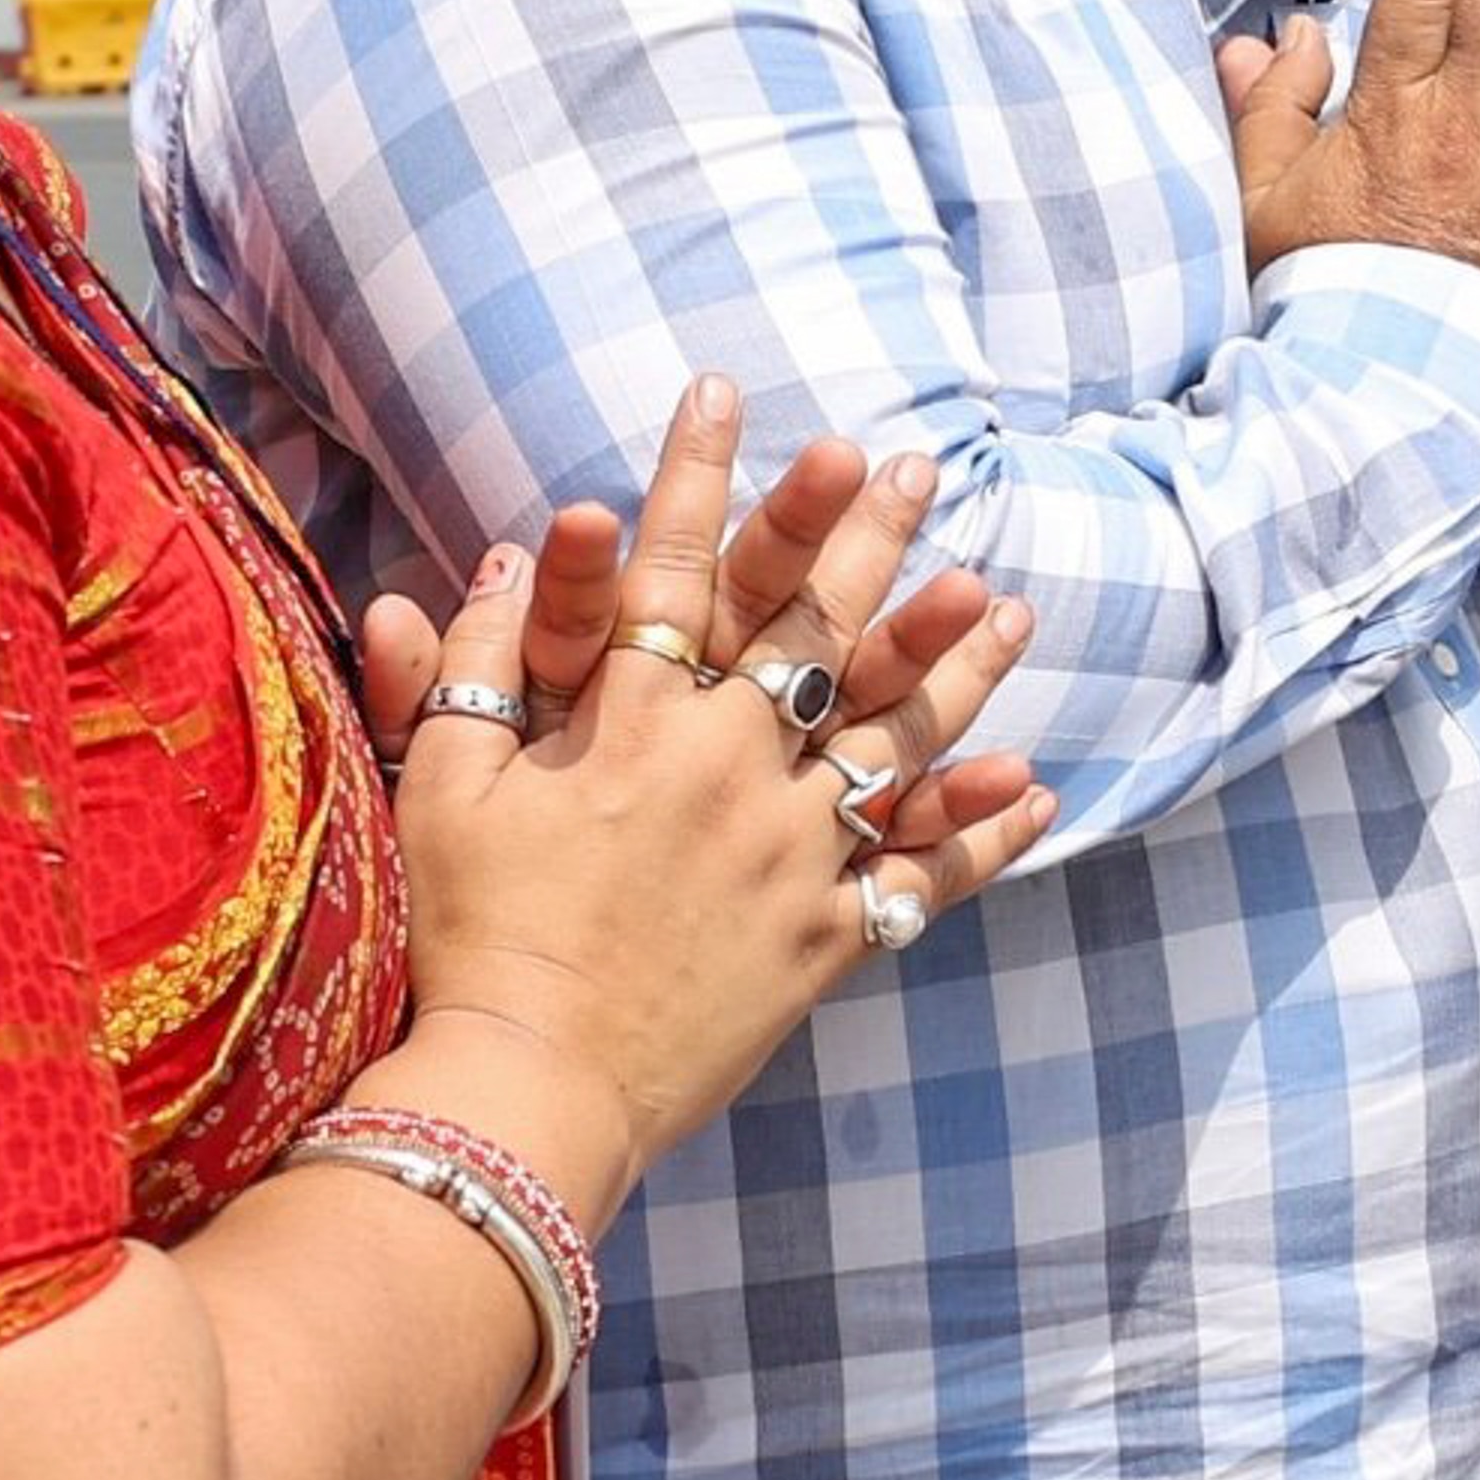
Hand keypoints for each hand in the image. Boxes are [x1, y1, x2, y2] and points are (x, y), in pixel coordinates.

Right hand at [383, 379, 1051, 1217]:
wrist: (530, 1089)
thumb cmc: (472, 939)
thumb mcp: (445, 790)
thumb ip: (473, 668)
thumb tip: (507, 557)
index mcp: (638, 726)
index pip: (673, 567)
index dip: (697, 473)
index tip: (724, 390)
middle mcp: (733, 771)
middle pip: (814, 630)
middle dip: (863, 537)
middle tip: (911, 466)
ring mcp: (793, 854)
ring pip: (897, 736)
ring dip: (958, 667)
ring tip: (1007, 603)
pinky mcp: (824, 938)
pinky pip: (922, 878)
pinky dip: (979, 835)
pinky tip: (1034, 789)